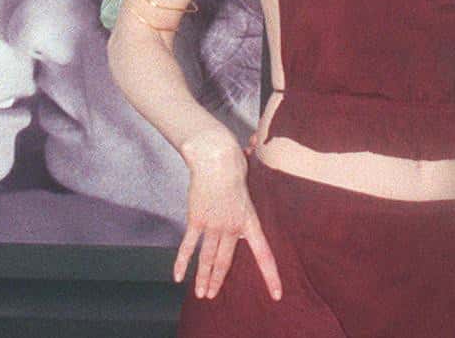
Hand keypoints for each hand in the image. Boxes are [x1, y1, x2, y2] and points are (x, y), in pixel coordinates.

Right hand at [175, 132, 280, 301]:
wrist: (216, 158)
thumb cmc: (233, 166)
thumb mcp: (250, 186)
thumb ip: (247, 200)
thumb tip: (255, 190)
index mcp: (250, 221)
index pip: (264, 255)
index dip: (271, 276)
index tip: (276, 295)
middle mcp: (232, 227)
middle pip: (225, 261)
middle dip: (218, 281)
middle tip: (211, 296)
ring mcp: (213, 225)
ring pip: (207, 258)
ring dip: (203, 278)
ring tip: (200, 294)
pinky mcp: (196, 219)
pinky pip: (189, 245)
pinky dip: (182, 262)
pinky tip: (178, 276)